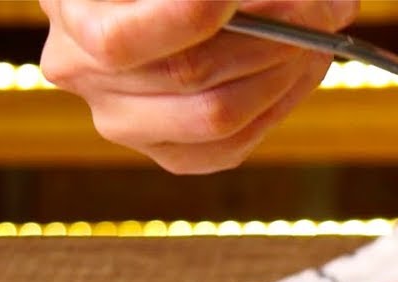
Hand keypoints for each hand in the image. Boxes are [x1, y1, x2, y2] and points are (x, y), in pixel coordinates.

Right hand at [39, 0, 359, 172]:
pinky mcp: (167, 151)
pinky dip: (281, 103)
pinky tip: (302, 67)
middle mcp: (80, 70)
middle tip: (320, 8)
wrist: (160, 0)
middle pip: (188, 74)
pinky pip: (232, 146)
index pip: (123, 40)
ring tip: (319, 33)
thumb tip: (324, 3)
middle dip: (272, 36)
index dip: (191, 17)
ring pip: (218, 115)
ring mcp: (120, 120)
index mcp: (72, 12)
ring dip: (286, 71)